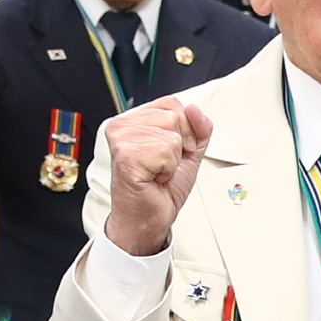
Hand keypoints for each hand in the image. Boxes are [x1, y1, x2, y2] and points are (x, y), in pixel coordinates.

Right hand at [100, 96, 211, 257]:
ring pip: (172, 136)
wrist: (148, 217)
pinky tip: (152, 178)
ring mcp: (122, 139)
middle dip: (179, 146)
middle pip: (173, 116)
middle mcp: (124, 126)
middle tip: (162, 165)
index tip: (171, 152)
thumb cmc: (160, 188)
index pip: (172, 103)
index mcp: (135, 120)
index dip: (183, 130)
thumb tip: (194, 109)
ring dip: (172, 160)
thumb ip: (198, 128)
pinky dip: (166, 170)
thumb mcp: (189, 152)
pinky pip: (166, 152)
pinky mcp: (126, 155)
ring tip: (156, 172)